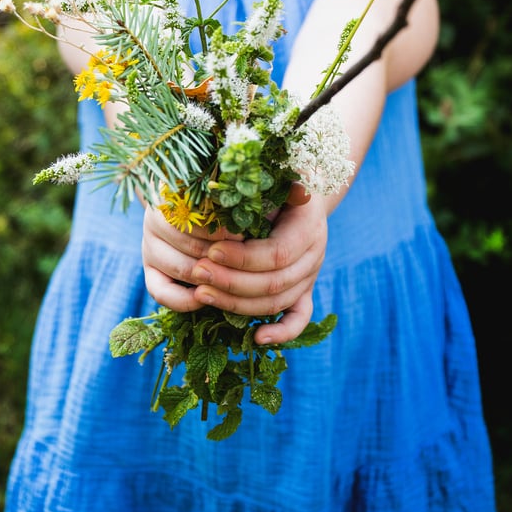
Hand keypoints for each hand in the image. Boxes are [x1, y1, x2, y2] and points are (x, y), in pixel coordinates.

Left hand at [142, 184, 327, 344]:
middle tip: (196, 273)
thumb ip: (254, 183)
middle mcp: (314, 254)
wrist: (304, 184)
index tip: (210, 251)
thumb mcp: (270, 172)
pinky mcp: (305, 289)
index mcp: (308, 225)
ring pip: (278, 302)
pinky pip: (299, 318)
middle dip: (231, 282)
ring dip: (238, 304)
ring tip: (201, 295)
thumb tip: (227, 189)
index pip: (276, 254)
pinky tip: (257, 339)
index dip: (242, 258)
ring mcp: (311, 274)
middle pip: (275, 283)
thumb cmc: (278, 174)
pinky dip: (282, 332)